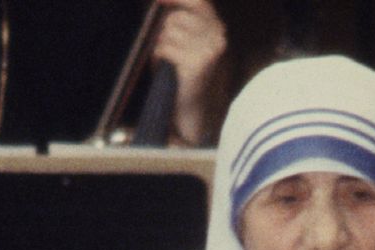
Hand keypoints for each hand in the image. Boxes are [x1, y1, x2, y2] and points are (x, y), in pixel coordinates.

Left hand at [154, 0, 227, 145]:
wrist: (196, 113)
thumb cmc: (187, 76)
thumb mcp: (190, 44)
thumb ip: (181, 22)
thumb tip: (159, 2)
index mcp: (217, 29)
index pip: (198, 0)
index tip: (157, 0)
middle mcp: (217, 36)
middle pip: (175, 18)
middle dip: (164, 32)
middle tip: (167, 52)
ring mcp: (209, 49)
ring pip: (167, 33)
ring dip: (160, 47)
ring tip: (169, 63)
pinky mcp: (197, 63)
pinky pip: (164, 48)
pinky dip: (159, 59)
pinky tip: (168, 71)